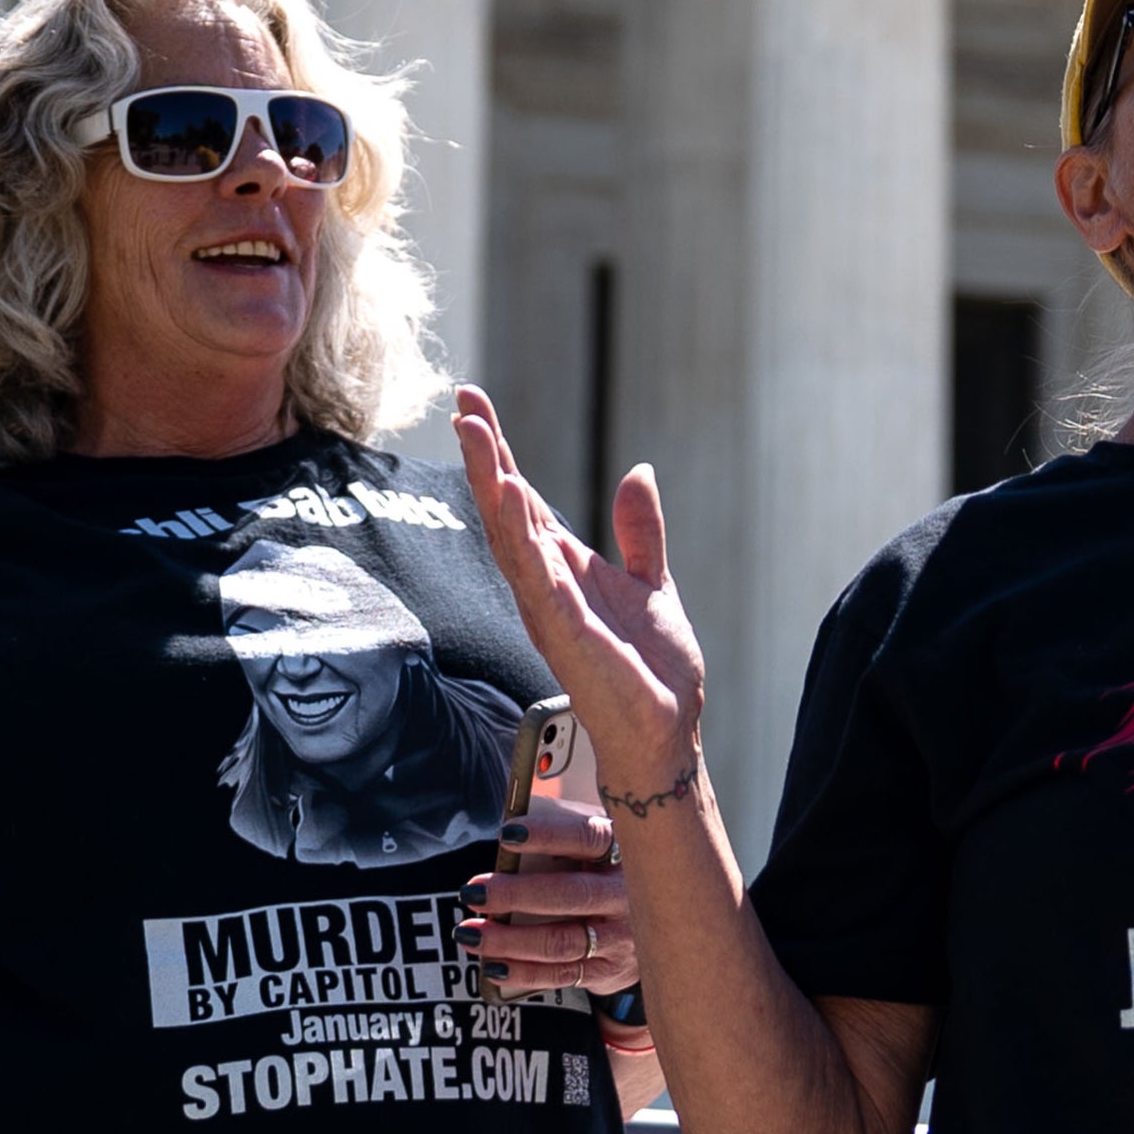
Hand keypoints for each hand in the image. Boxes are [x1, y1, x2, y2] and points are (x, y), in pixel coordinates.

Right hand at [459, 390, 708, 797]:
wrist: (669, 729)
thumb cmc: (652, 669)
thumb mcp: (651, 583)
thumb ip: (639, 532)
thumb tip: (639, 471)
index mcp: (563, 568)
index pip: (522, 500)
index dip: (499, 452)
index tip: (474, 403)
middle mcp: (545, 584)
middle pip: (504, 509)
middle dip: (484, 455)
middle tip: (464, 404)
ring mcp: (549, 607)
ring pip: (509, 535)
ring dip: (491, 482)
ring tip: (475, 433)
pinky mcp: (564, 630)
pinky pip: (535, 575)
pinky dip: (519, 534)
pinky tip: (509, 493)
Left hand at [466, 786, 643, 1002]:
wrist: (667, 922)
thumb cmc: (611, 871)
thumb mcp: (604, 845)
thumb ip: (569, 839)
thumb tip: (510, 834)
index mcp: (627, 851)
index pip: (589, 837)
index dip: (549, 835)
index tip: (507, 833)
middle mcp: (629, 895)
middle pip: (571, 894)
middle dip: (516, 894)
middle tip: (474, 892)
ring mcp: (623, 937)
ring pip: (562, 940)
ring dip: (510, 940)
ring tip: (470, 933)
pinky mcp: (611, 969)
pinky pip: (562, 975)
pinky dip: (524, 972)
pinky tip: (492, 965)